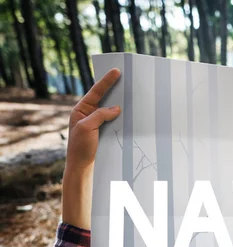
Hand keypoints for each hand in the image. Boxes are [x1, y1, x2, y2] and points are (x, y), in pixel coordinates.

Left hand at [62, 68, 120, 229]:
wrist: (82, 167)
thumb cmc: (80, 148)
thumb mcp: (87, 128)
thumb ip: (100, 115)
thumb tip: (116, 108)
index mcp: (81, 110)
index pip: (95, 92)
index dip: (106, 81)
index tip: (116, 71)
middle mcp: (89, 115)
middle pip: (103, 97)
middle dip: (114, 88)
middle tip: (126, 78)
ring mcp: (97, 124)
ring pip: (110, 109)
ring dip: (120, 103)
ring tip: (131, 95)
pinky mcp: (104, 133)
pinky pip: (114, 121)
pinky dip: (122, 117)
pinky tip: (130, 115)